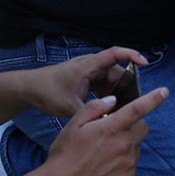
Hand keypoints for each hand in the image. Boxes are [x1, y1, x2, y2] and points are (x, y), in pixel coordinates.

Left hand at [27, 46, 148, 118]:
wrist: (29, 89)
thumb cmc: (48, 92)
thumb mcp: (70, 107)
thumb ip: (91, 113)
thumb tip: (110, 121)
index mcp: (88, 66)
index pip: (115, 54)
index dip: (132, 56)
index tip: (145, 63)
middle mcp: (91, 66)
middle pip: (117, 71)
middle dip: (127, 85)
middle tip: (134, 101)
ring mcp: (88, 72)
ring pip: (111, 80)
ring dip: (117, 92)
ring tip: (122, 108)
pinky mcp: (86, 80)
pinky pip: (104, 85)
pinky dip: (109, 95)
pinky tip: (110, 109)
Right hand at [39, 87, 161, 175]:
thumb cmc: (64, 154)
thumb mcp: (73, 124)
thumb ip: (95, 107)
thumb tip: (113, 100)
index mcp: (111, 129)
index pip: (138, 109)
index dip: (153, 99)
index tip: (164, 91)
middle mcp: (124, 146)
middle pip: (143, 128)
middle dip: (133, 125)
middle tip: (113, 131)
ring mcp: (128, 165)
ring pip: (136, 147)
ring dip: (126, 145)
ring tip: (103, 153)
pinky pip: (132, 165)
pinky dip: (123, 162)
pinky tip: (104, 166)